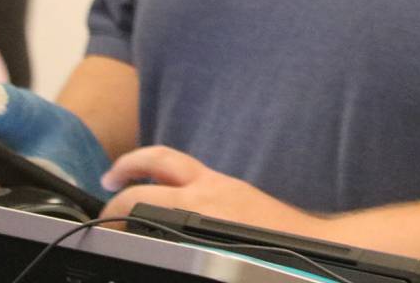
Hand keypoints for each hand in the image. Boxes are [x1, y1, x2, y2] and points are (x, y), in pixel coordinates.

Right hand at [99, 144, 326, 237]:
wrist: (316, 248)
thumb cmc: (272, 257)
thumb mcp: (214, 255)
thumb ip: (179, 245)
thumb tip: (157, 244)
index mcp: (200, 207)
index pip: (140, 199)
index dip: (114, 209)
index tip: (103, 220)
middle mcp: (211, 188)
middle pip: (159, 161)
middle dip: (127, 166)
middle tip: (107, 182)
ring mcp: (225, 184)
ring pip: (180, 162)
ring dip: (151, 166)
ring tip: (129, 177)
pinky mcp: (237, 188)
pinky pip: (199, 174)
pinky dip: (177, 178)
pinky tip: (171, 196)